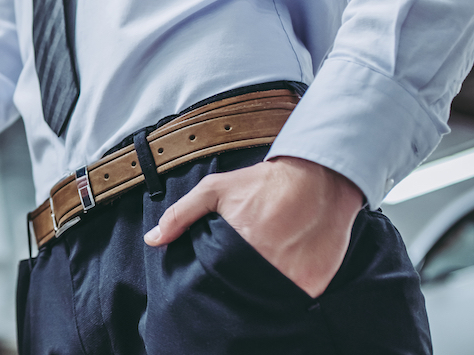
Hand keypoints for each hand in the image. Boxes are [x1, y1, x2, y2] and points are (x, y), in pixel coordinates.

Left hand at [144, 156, 362, 296]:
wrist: (320, 177)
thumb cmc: (264, 183)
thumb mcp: (215, 190)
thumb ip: (180, 215)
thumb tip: (152, 239)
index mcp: (239, 245)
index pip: (217, 277)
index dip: (217, 273)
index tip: (222, 263)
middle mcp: (267, 264)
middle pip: (242, 288)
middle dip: (240, 278)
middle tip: (248, 258)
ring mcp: (293, 277)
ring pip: (268, 295)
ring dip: (264, 284)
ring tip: (269, 259)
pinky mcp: (314, 283)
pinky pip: (296, 296)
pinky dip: (290, 285)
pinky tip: (289, 263)